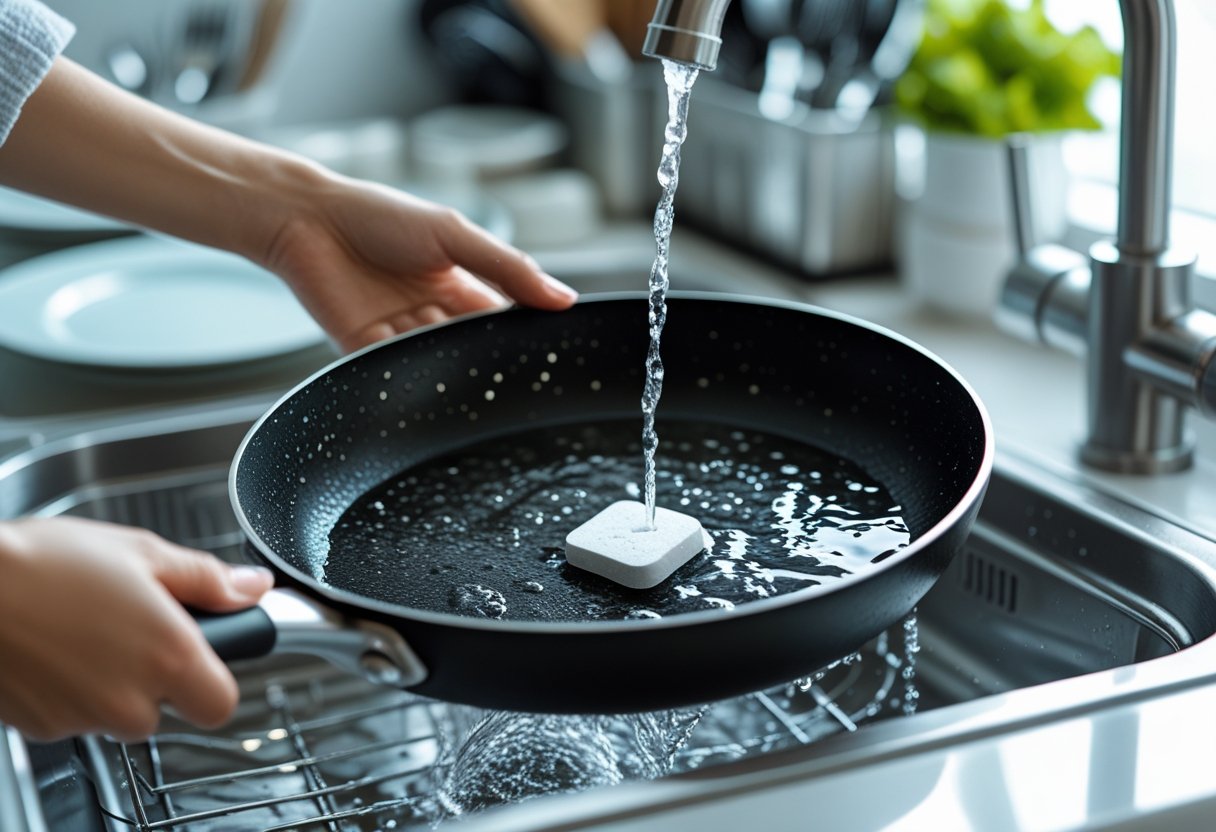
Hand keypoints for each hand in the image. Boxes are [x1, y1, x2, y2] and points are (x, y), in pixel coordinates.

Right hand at [0, 517, 273, 741]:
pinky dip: (71, 690)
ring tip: (86, 628)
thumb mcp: (142, 553)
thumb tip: (251, 588)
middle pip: (166, 710)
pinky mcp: (43, 728)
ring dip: (111, 681)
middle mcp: (130, 699)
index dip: (215, 679)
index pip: (221, 703)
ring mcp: (84, 718)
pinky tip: (56, 648)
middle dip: (155, 674)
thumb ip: (207, 580)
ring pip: (118, 713)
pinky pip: (75, 716)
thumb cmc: (44, 563)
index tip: (205, 655)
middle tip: (132, 627)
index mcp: (169, 656)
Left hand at [261, 173, 578, 351]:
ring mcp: (398, 335)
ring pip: (436, 365)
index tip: (550, 350)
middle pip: (471, 348)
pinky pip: (394, 374)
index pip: (502, 320)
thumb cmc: (377, 215)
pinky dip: (409, 376)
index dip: (522, 335)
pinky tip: (424, 373)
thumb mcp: (454, 234)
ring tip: (467, 371)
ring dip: (450, 368)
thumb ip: (507, 268)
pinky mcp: (364, 352)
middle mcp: (431, 314)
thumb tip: (562, 297)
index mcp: (458, 284)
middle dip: (487, 358)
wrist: (306, 220)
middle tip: (512, 371)